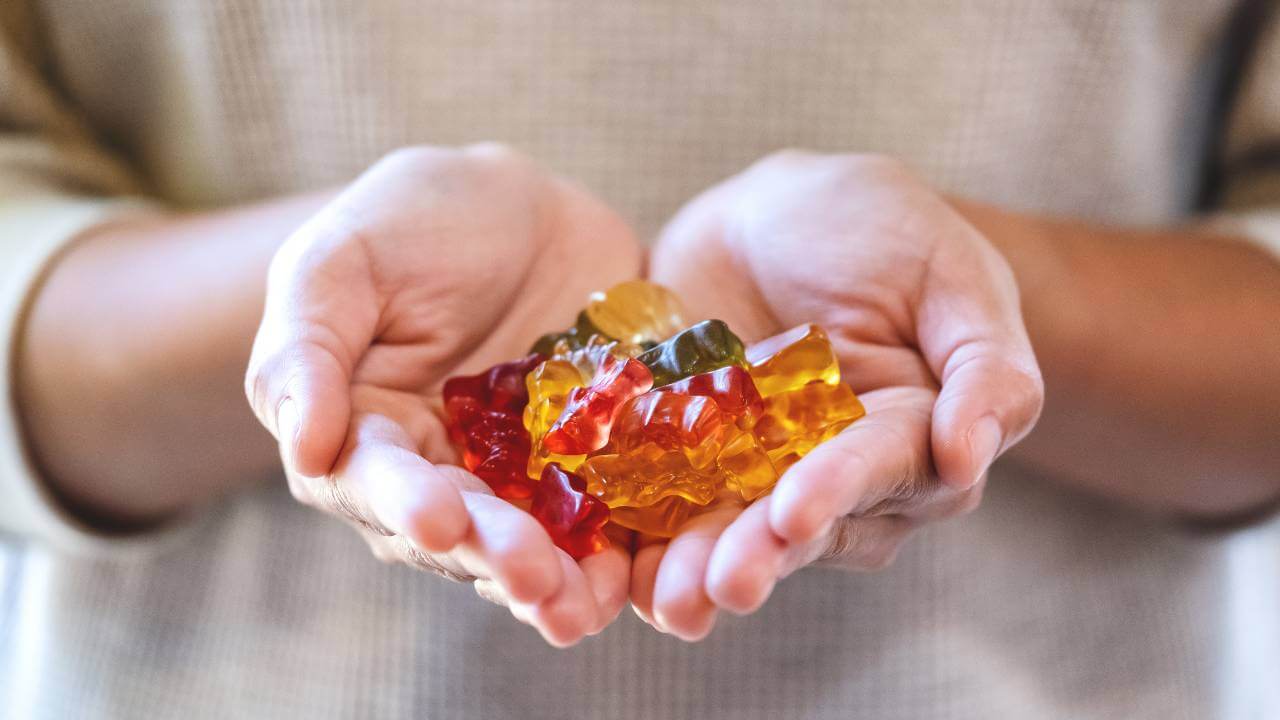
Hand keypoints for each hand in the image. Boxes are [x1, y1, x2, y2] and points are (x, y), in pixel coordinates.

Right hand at [246, 145, 640, 645]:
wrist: (525, 207)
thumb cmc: (415, 220)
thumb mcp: (342, 258)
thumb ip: (307, 346)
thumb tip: (303, 449)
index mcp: (363, 431)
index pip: (373, 482)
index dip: (404, 505)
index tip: (437, 519)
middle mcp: (436, 472)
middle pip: (457, 532)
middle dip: (492, 556)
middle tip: (533, 576)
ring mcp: (516, 478)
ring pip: (528, 544)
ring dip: (554, 582)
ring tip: (582, 606)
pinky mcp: (587, 468)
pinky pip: (602, 518)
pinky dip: (618, 550)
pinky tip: (635, 575)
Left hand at [634, 151, 1043, 639]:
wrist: (764, 217)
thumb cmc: (875, 227)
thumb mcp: (946, 268)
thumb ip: (983, 361)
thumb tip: (973, 457)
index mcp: (912, 432)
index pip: (884, 468)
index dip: (840, 489)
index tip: (796, 511)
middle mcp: (837, 474)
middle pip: (804, 525)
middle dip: (762, 554)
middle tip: (724, 584)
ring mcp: (756, 479)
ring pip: (732, 533)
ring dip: (698, 570)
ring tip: (666, 600)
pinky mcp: (686, 470)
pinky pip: (663, 511)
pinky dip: (636, 542)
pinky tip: (612, 571)